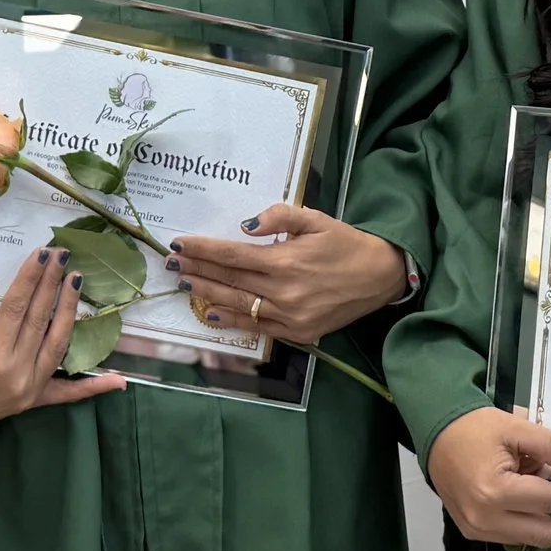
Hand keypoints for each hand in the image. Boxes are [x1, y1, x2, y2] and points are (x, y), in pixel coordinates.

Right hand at [0, 247, 127, 440]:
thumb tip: (14, 301)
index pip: (17, 308)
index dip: (30, 278)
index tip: (42, 253)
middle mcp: (15, 372)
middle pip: (40, 319)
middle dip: (52, 284)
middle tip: (63, 255)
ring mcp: (29, 389)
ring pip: (58, 344)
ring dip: (70, 311)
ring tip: (77, 281)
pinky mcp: (34, 401)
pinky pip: (68, 394)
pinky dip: (94, 387)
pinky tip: (119, 380)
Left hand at [168, 205, 406, 344]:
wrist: (380, 276)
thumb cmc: (346, 243)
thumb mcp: (316, 219)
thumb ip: (280, 216)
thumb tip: (246, 223)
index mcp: (285, 261)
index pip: (232, 255)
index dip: (202, 249)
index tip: (179, 243)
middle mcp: (283, 291)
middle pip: (228, 280)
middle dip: (196, 269)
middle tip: (170, 262)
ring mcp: (289, 316)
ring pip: (237, 305)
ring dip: (206, 294)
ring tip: (183, 283)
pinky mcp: (298, 333)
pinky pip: (257, 327)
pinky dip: (231, 321)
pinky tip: (211, 313)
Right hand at [428, 407, 550, 549]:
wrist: (435, 432)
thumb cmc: (474, 427)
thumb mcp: (517, 428)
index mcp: (495, 491)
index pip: (550, 500)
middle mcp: (485, 519)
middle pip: (545, 533)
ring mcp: (477, 530)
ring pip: (532, 539)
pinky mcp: (474, 532)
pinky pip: (515, 536)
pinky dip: (537, 527)